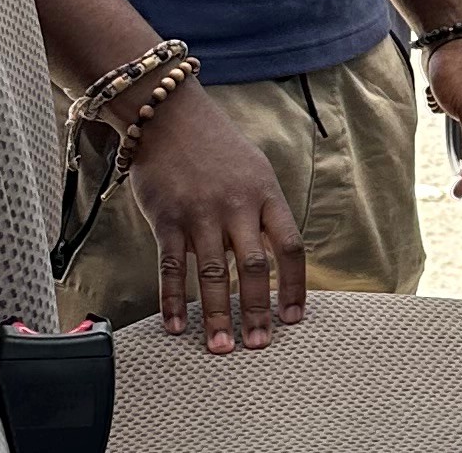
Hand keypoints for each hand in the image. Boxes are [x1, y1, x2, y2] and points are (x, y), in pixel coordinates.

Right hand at [127, 83, 304, 353]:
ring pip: (213, 274)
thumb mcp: (253, 169)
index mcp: (265, 192)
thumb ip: (263, 212)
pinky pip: (172, 268)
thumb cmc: (215, 146)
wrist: (168, 113)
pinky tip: (176, 326)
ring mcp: (200, 212)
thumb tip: (272, 260)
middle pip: (254, 267)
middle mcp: (236, 204)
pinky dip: (173, 301)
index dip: (294, 286)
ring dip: (217, 315)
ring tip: (221, 347)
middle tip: (258, 344)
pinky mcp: (167, 218)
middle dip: (258, 310)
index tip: (293, 318)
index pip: (290, 246)